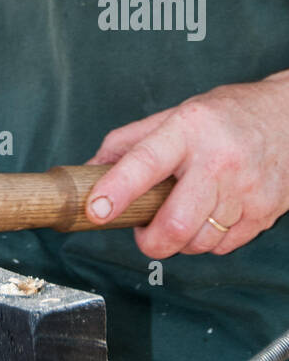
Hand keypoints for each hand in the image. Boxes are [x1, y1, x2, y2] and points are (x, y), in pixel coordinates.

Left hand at [83, 74, 288, 257]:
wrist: (287, 119)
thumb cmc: (225, 116)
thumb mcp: (174, 114)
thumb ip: (129, 142)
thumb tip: (90, 170)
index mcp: (188, 129)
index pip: (146, 162)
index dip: (118, 189)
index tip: (96, 209)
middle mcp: (218, 160)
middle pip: (176, 222)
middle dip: (150, 240)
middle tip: (142, 230)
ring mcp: (244, 191)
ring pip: (197, 242)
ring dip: (179, 240)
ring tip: (178, 215)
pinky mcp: (262, 214)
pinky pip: (222, 247)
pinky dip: (205, 241)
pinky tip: (206, 217)